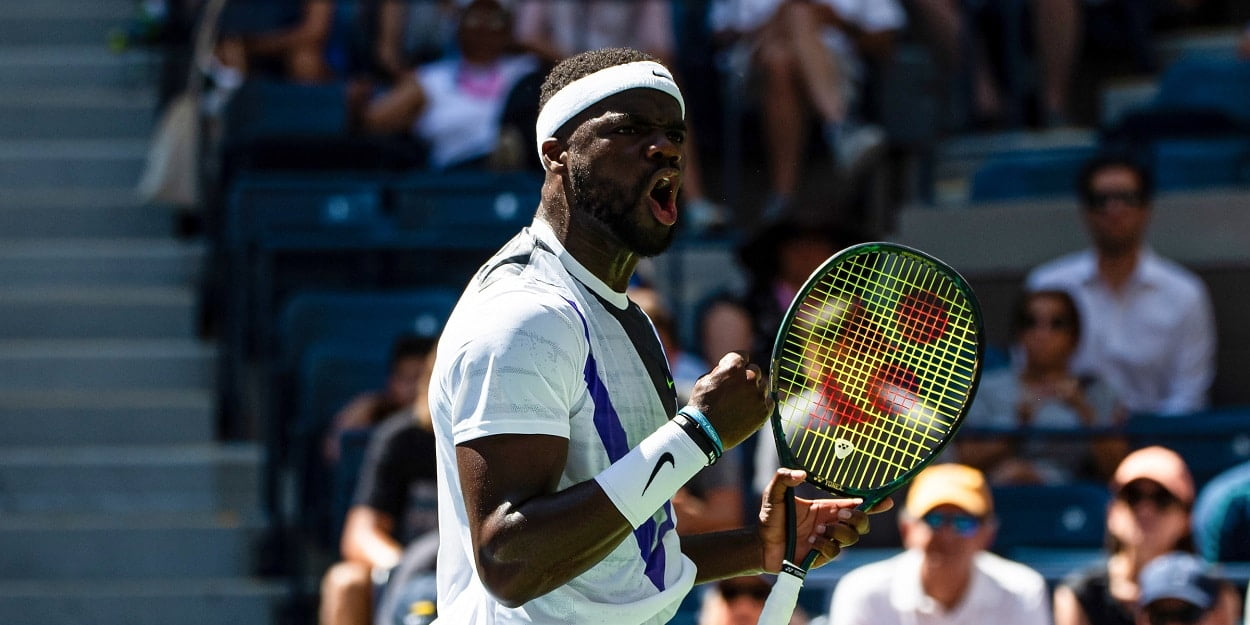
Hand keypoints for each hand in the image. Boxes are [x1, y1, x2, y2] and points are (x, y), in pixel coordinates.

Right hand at [687, 352, 772, 448]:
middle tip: (736, 390)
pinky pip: (769, 401)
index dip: (737, 364)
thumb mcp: (705, 380)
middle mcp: (749, 377)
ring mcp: (759, 394)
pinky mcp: (765, 410)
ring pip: (762, 386)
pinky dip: (760, 404)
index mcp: (734, 367)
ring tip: (740, 403)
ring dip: (754, 391)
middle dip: (746, 377)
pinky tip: (748, 411)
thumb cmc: (702, 405)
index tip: (734, 371)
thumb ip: (722, 370)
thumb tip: (732, 366)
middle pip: (755, 370)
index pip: (743, 355)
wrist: (706, 432)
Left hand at [756, 468, 891, 572]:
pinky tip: (810, 543)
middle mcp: (830, 523)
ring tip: (817, 531)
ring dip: (838, 532)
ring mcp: (828, 540)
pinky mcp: (822, 556)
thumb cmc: (769, 518)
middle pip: (861, 522)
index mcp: (825, 507)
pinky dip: (825, 545)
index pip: (855, 504)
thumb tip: (801, 474)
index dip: (873, 503)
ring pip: (852, 537)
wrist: (760, 545)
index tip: (886, 500)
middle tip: (840, 515)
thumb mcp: (773, 494)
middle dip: (857, 518)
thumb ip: (783, 479)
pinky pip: (835, 551)